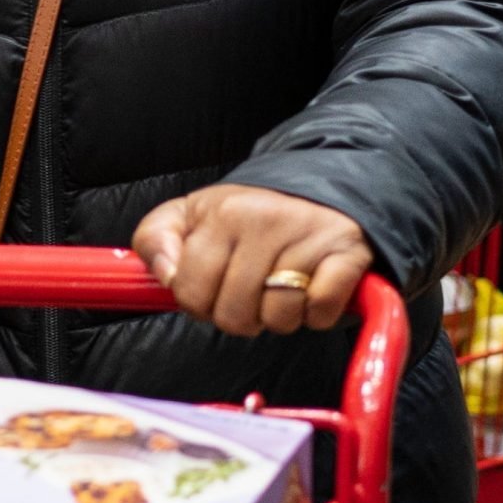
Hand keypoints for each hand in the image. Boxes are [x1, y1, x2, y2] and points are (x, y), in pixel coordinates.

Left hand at [132, 185, 372, 336]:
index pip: (189, 292)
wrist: (324, 185)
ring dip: (280, 317)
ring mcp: (308, 237)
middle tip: (252, 292)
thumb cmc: (251, 213)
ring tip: (283, 289)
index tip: (214, 290)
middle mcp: (264, 220)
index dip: (199, 304)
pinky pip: (320, 312)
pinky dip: (316, 314)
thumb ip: (156, 239)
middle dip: (241, 316)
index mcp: (221, 213)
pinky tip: (312, 288)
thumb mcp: (192, 214)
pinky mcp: (346, 253)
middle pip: (233, 315)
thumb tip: (164, 275)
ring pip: (277, 318)